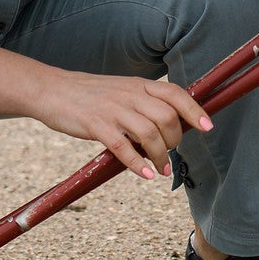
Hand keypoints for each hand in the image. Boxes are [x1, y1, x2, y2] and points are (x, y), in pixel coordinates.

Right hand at [30, 72, 212, 179]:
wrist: (51, 90)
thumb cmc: (89, 94)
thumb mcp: (121, 90)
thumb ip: (143, 102)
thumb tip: (169, 124)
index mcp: (138, 85)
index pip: (175, 94)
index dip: (194, 110)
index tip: (207, 128)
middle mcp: (130, 95)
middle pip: (167, 118)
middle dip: (175, 141)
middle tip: (169, 155)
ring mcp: (113, 110)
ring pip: (150, 134)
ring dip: (160, 156)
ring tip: (161, 169)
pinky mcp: (96, 125)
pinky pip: (123, 147)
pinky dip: (137, 163)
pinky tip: (144, 174)